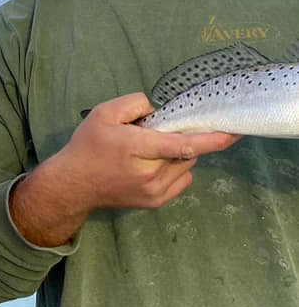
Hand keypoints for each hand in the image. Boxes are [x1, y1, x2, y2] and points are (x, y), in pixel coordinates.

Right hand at [11, 92, 239, 246]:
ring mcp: (155, 192)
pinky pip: (182, 179)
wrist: (74, 184)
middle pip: (187, 152)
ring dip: (179, 153)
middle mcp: (150, 174)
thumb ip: (135, 103)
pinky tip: (154, 164)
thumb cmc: (88, 145)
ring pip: (186, 165)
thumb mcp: (104, 113)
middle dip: (181, 137)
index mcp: (137, 149)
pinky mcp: (156, 203)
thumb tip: (160, 110)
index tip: (233, 133)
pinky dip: (176, 168)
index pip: (182, 145)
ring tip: (151, 151)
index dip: (211, 139)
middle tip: (159, 132)